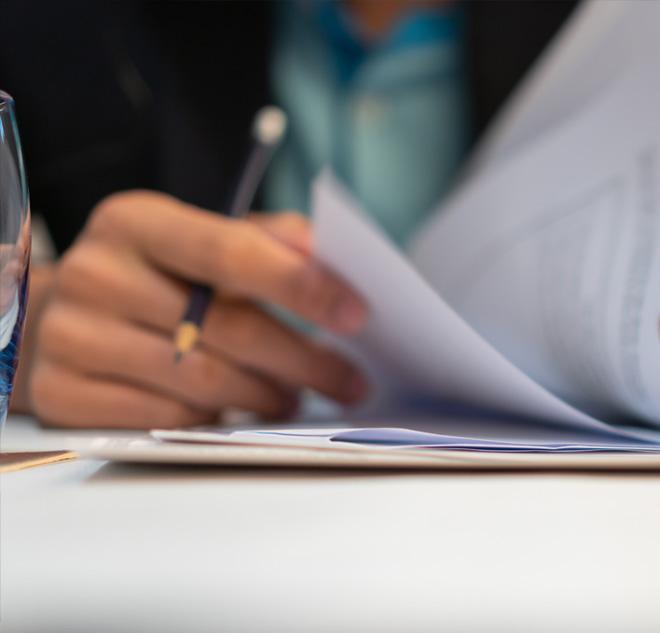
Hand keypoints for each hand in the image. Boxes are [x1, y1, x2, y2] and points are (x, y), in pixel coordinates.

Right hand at [26, 190, 367, 427]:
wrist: (59, 313)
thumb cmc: (155, 276)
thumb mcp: (199, 238)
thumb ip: (265, 239)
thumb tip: (325, 250)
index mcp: (135, 221)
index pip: (232, 252)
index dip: (301, 286)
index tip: (357, 314)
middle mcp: (95, 273)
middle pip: (226, 328)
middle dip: (304, 360)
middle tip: (350, 381)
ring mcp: (70, 336)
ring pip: (203, 381)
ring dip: (266, 396)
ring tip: (295, 398)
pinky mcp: (63, 393)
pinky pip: (166, 419)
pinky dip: (216, 421)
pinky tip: (238, 414)